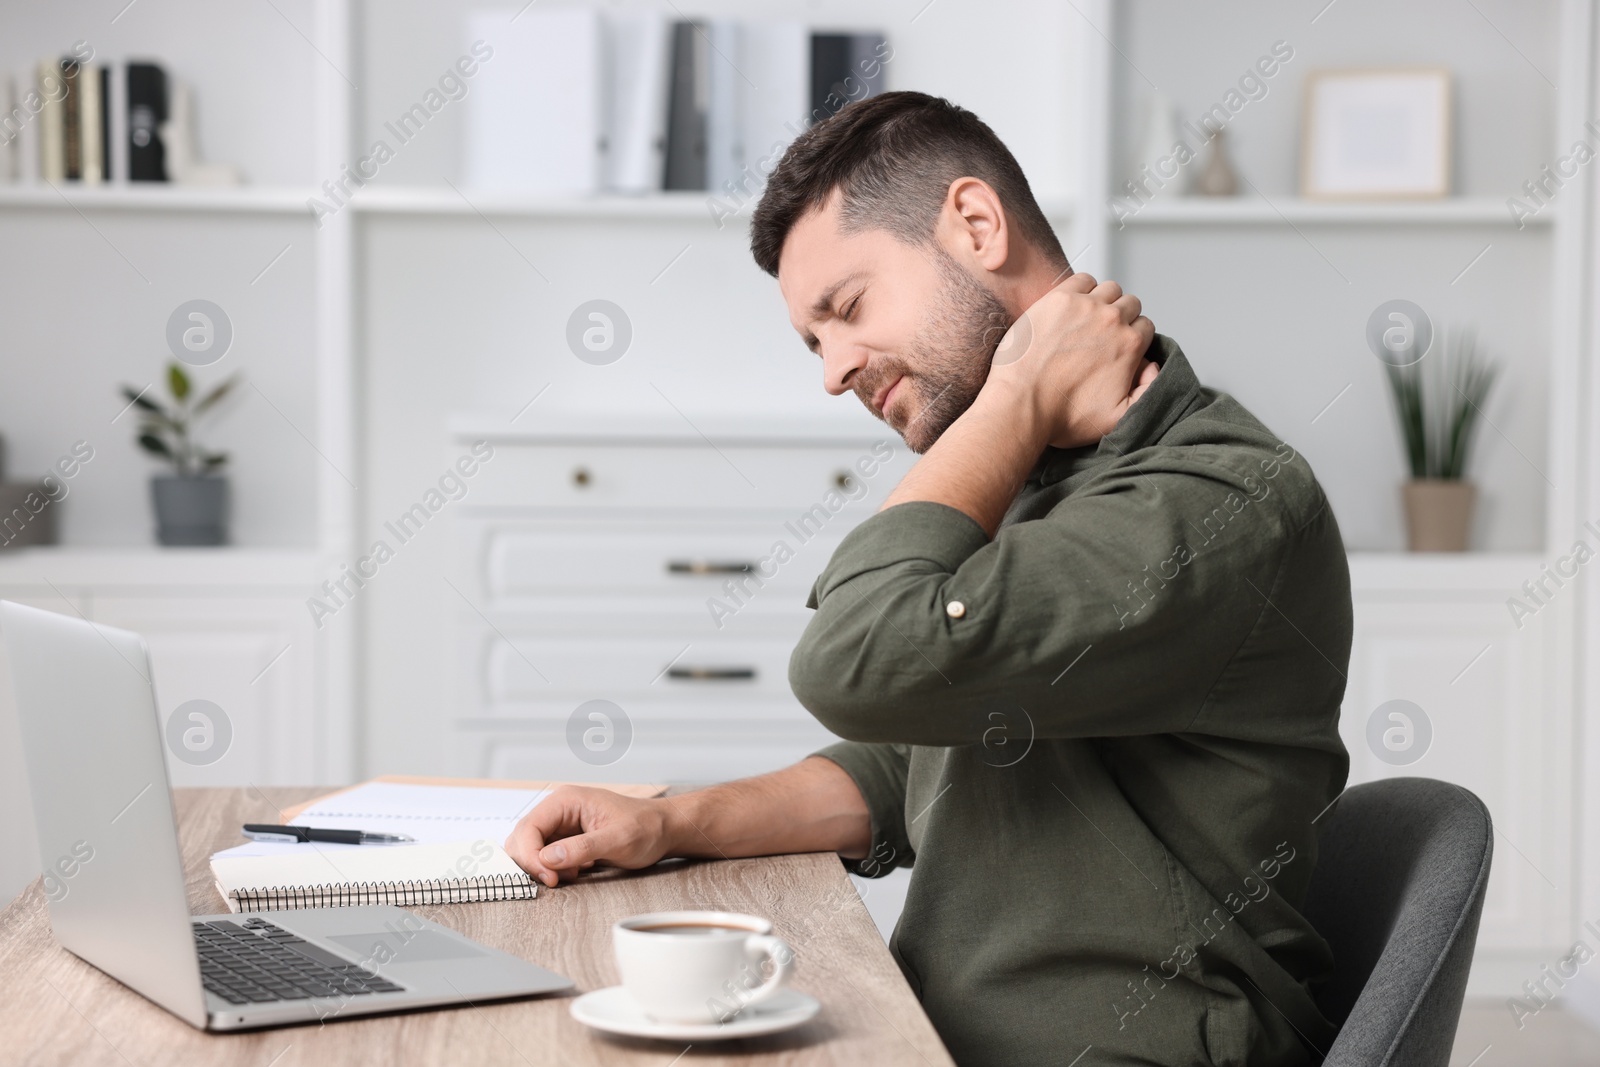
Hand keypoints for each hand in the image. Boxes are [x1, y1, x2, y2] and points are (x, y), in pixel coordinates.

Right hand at [504, 786, 676, 886]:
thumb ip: (582, 848)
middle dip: (533, 863)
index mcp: (566, 800)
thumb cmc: (645, 828)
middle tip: (555, 881)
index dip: (531, 855)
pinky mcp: (566, 839)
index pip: (529, 827)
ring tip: (573, 873)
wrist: (662, 830)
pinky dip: (553, 869)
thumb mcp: (618, 839)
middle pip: (523, 838)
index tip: (548, 878)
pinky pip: (545, 856)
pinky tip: (577, 871)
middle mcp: (559, 809)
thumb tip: (548, 858)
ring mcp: (561, 824)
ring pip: (532, 849)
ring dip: (544, 867)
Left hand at [985, 273, 1156, 448]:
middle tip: (1101, 334)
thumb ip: (1146, 394)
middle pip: (1129, 304)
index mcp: (1129, 344)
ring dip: (1103, 301)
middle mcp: (1111, 320)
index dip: (1133, 336)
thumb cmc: (1063, 415)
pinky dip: (1082, 288)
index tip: (1118, 345)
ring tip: (1087, 320)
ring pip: (1109, 289)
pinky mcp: (1057, 299)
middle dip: (1121, 318)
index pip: (1145, 326)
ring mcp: (1084, 305)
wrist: (1021, 404)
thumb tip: (1153, 368)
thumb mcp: (1117, 419)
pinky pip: (1082, 280)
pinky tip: (1072, 306)